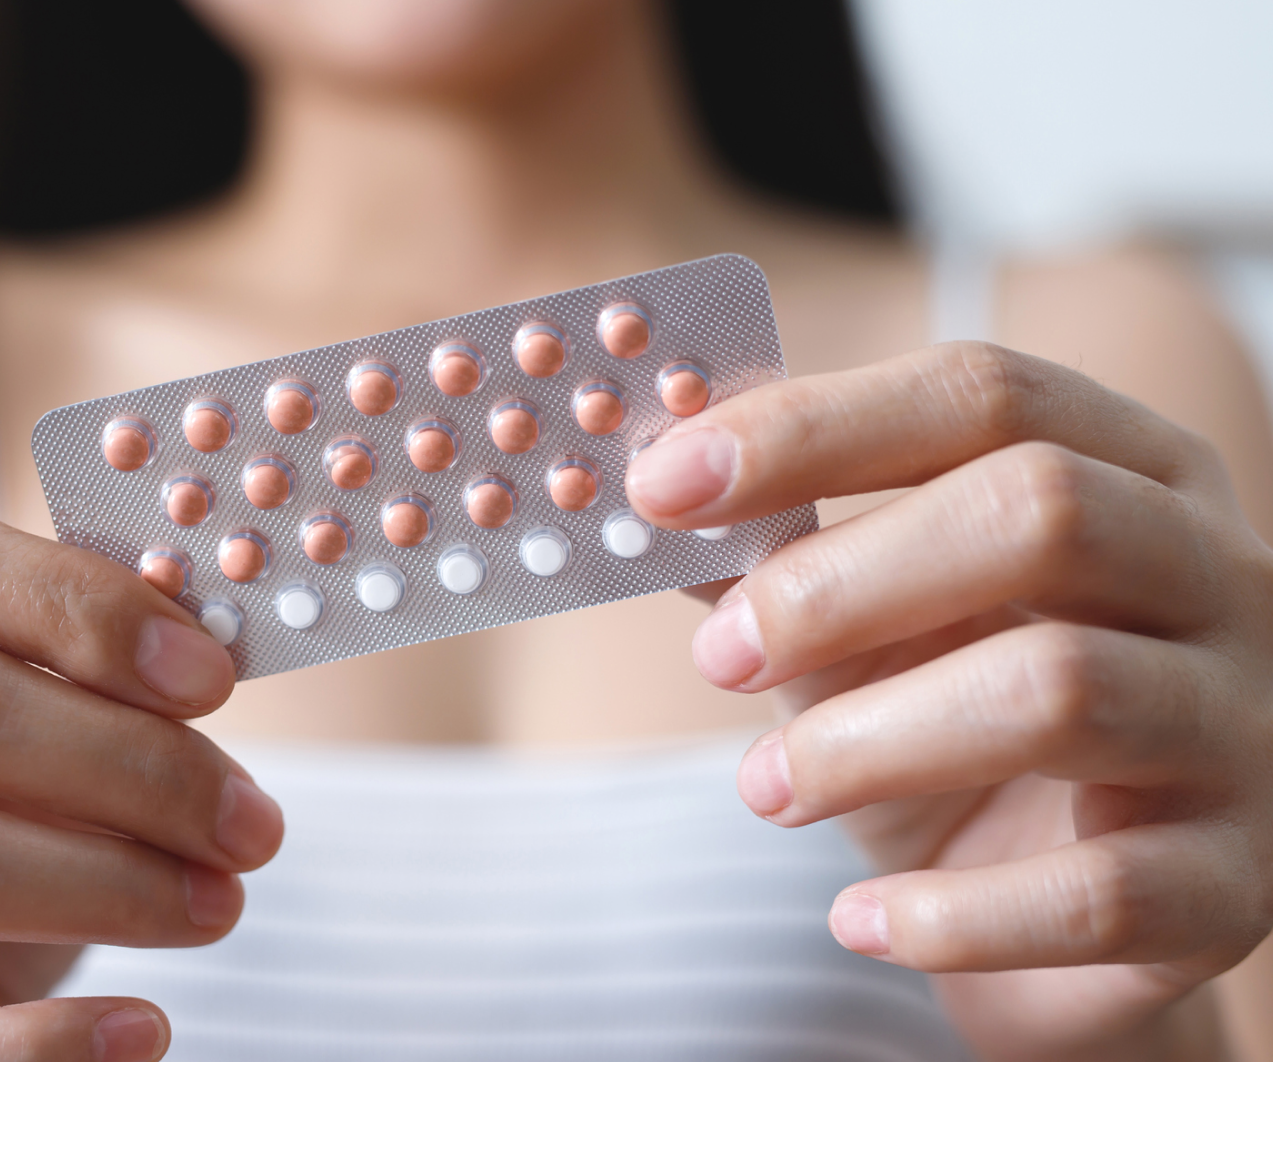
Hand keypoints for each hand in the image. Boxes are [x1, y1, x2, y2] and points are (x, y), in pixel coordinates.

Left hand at [629, 342, 1272, 1058]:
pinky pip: (1102, 893)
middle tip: (720, 657)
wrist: (1062, 927)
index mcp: (1128, 471)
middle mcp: (1216, 574)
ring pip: (1061, 689)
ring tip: (767, 789)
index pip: (982, 395)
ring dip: (870, 743)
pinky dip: (955, 913)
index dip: (811, 428)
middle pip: (1039, 511)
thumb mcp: (861, 629)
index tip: (661, 486)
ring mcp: (1245, 725)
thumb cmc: (950, 734)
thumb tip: (645, 499)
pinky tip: (861, 919)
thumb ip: (772, 557)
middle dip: (841, 582)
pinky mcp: (1239, 884)